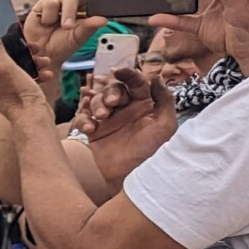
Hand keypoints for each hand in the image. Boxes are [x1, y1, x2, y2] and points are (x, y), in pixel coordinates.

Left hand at [0, 24, 50, 120]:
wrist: (34, 119)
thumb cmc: (17, 94)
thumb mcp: (5, 66)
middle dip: (15, 50)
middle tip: (30, 46)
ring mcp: (3, 89)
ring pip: (14, 67)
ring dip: (30, 61)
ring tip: (44, 60)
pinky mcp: (17, 94)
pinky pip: (24, 78)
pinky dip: (35, 73)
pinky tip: (46, 73)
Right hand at [28, 0, 112, 69]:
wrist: (41, 53)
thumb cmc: (62, 45)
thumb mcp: (79, 38)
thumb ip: (89, 27)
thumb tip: (102, 20)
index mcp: (85, 9)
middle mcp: (72, 3)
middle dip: (75, 2)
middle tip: (69, 24)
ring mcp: (57, 3)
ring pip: (64, 0)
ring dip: (64, 17)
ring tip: (60, 28)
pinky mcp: (43, 5)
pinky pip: (49, 4)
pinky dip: (49, 18)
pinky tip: (46, 24)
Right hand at [73, 70, 179, 189]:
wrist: (129, 178)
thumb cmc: (151, 153)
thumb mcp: (166, 126)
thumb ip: (165, 99)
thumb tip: (158, 76)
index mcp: (146, 105)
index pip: (136, 83)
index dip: (127, 74)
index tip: (118, 71)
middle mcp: (127, 110)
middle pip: (113, 88)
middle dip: (109, 92)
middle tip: (110, 105)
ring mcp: (109, 120)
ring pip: (96, 100)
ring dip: (96, 105)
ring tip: (100, 118)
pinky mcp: (94, 131)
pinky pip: (83, 117)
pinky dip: (83, 119)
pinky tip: (88, 128)